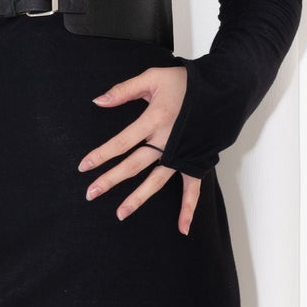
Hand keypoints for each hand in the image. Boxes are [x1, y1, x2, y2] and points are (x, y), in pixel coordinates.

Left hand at [79, 64, 202, 233]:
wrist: (223, 89)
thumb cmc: (186, 81)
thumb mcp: (153, 78)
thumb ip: (124, 90)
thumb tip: (97, 101)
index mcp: (155, 119)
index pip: (121, 142)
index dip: (101, 154)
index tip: (83, 167)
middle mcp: (167, 141)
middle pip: (133, 165)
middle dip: (110, 180)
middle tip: (90, 193)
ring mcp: (182, 154)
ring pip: (156, 181)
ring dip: (138, 198)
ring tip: (120, 213)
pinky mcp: (197, 161)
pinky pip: (193, 189)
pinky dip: (188, 209)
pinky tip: (182, 228)